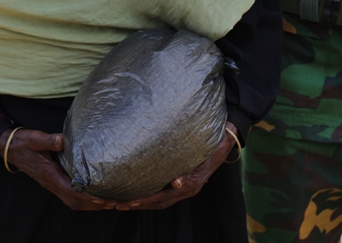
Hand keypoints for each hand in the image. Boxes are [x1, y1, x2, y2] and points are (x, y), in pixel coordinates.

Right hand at [0, 129, 115, 211]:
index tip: (103, 197)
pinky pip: (70, 197)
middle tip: (113, 202)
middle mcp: (52, 183)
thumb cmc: (24, 143)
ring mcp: (52, 185)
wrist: (10, 149)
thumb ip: (50, 140)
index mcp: (49, 175)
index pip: (71, 191)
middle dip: (94, 204)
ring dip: (90, 204)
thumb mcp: (35, 139)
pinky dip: (83, 200)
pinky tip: (94, 195)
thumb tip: (63, 140)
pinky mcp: (54, 182)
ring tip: (108, 201)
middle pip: (75, 202)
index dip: (87, 196)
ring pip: (73, 202)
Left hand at [110, 122, 236, 211]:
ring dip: (139, 201)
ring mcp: (185, 187)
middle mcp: (187, 189)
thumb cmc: (212, 142)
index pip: (163, 197)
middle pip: (158, 201)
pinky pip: (163, 191)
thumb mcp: (205, 153)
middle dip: (136, 203)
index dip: (145, 200)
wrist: (225, 137)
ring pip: (159, 199)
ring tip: (119, 202)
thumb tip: (176, 184)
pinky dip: (148, 194)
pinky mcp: (183, 181)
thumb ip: (191, 169)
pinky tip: (135, 192)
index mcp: (190, 184)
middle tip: (115, 204)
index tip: (129, 201)